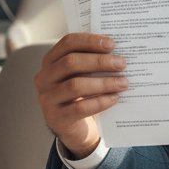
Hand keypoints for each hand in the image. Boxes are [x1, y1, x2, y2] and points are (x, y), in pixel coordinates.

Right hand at [34, 33, 127, 157]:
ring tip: (123, 83)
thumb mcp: (83, 75)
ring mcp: (47, 98)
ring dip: (104, 83)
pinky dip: (100, 101)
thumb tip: (119, 53)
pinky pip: (80, 108)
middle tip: (121, 64)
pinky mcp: (56, 117)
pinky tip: (114, 98)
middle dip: (99, 61)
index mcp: (51, 61)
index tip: (112, 44)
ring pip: (75, 86)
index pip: (68, 43)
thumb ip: (94, 62)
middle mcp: (45, 78)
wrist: (74, 127)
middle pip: (71, 62)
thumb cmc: (81, 95)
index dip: (90, 41)